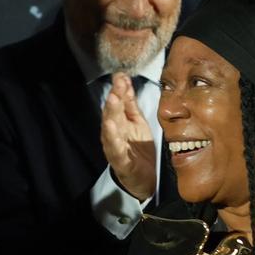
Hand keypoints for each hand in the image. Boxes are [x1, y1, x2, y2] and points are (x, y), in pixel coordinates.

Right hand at [101, 73, 155, 200]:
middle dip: (114, 98)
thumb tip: (125, 82)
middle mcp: (113, 134)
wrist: (144, 179)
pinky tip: (111, 128)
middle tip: (116, 84)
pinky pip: (116, 150)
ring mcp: (115, 147)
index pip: (118, 104)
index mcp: (119, 123)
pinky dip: (113, 139)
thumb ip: (130, 105)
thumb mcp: (137, 123)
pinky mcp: (120, 162)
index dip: (119, 89)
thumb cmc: (138, 149)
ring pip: (111, 129)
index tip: (121, 75)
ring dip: (110, 114)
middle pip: (112, 114)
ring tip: (112, 100)